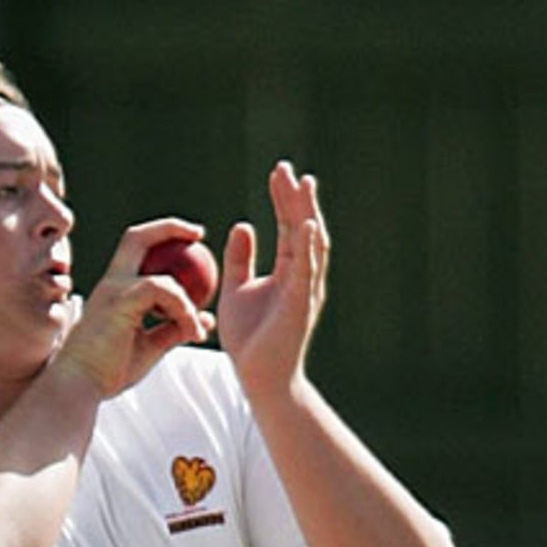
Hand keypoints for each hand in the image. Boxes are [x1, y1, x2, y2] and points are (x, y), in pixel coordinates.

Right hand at [55, 218, 215, 399]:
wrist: (79, 386)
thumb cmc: (109, 372)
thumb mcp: (150, 347)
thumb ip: (175, 329)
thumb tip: (206, 320)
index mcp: (115, 289)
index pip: (138, 250)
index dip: (164, 238)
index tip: (192, 242)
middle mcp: (111, 282)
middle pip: (138, 237)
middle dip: (170, 227)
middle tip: (199, 234)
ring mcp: (113, 290)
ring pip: (161, 277)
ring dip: (187, 301)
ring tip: (197, 329)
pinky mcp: (119, 302)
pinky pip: (161, 291)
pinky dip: (182, 308)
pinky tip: (192, 330)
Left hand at [218, 163, 329, 406]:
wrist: (260, 379)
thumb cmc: (250, 341)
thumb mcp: (236, 290)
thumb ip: (240, 259)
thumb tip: (243, 225)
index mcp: (288, 271)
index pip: (289, 226)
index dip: (284, 199)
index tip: (278, 172)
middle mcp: (302, 276)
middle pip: (303, 227)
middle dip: (296, 197)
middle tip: (286, 168)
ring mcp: (305, 289)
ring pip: (311, 244)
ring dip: (307, 214)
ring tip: (303, 184)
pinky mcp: (300, 305)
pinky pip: (305, 271)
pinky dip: (307, 247)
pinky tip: (305, 224)